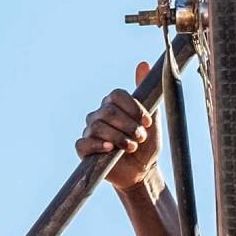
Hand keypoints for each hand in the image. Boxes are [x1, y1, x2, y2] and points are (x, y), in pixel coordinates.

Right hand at [77, 63, 158, 190]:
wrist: (142, 171)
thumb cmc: (146, 145)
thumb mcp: (151, 119)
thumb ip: (146, 94)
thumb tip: (143, 63)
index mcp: (113, 105)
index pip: (116, 95)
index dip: (133, 108)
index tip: (147, 122)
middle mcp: (98, 115)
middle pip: (108, 111)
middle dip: (128, 125)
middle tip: (140, 137)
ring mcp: (89, 132)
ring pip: (97, 126)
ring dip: (119, 137)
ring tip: (132, 147)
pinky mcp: (83, 149)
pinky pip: (84, 142)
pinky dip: (98, 145)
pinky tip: (110, 150)